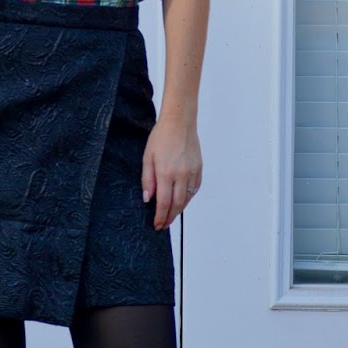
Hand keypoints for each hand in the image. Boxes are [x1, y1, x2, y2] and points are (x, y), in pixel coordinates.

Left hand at [141, 113, 202, 230]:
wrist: (179, 123)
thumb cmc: (161, 137)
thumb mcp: (147, 158)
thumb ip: (147, 180)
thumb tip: (148, 198)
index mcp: (166, 173)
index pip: (164, 203)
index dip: (160, 216)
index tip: (157, 224)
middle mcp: (181, 175)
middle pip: (177, 204)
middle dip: (170, 217)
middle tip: (163, 225)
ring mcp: (192, 172)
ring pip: (187, 198)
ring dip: (179, 210)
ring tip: (171, 216)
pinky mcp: (199, 169)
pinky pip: (194, 189)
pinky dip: (188, 198)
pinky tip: (182, 201)